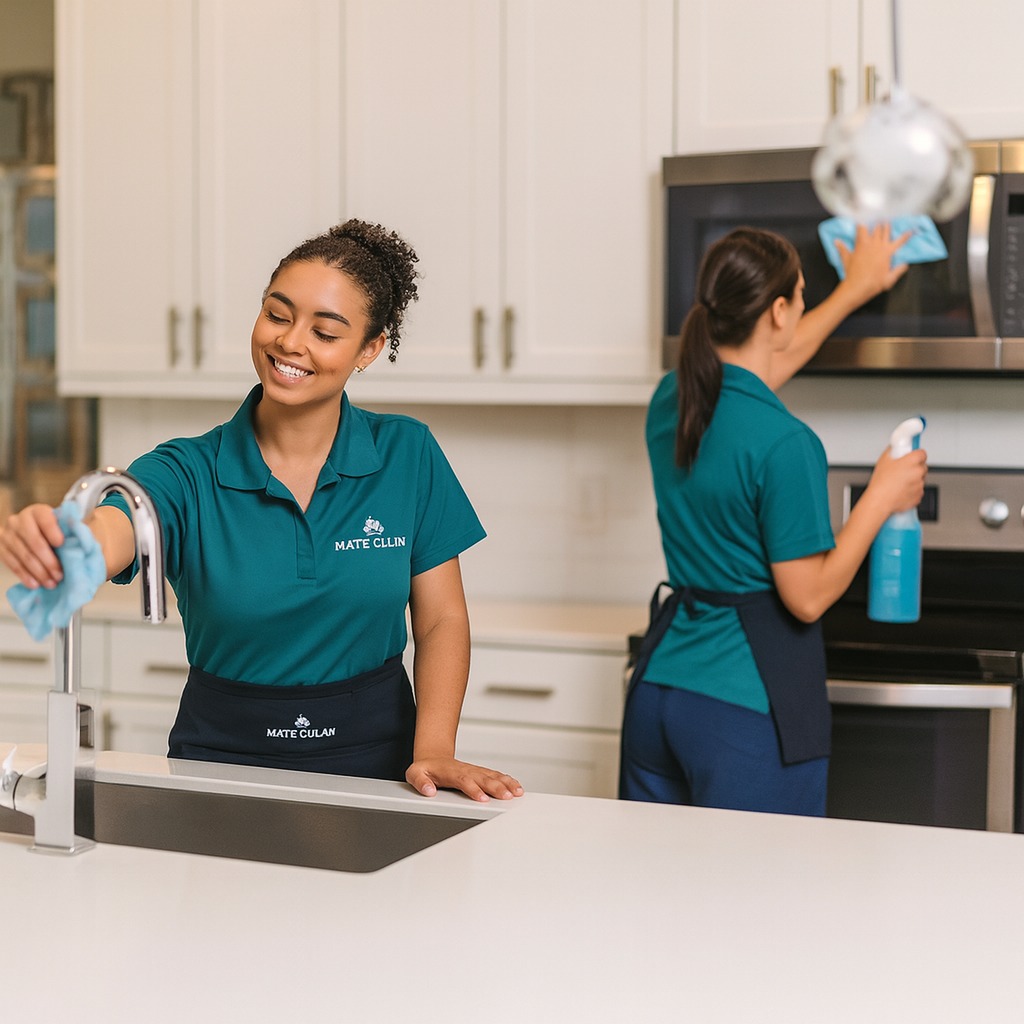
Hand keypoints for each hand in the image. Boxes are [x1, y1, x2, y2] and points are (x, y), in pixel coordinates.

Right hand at [0, 504, 66, 589]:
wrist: (32, 533)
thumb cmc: (54, 532)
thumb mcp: (63, 528)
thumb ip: (72, 533)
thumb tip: (83, 544)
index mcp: (38, 512)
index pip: (45, 520)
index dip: (53, 531)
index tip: (61, 544)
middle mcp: (19, 520)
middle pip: (34, 541)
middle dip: (48, 561)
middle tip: (60, 575)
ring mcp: (8, 534)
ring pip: (23, 555)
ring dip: (38, 572)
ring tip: (51, 583)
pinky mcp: (0, 547)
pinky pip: (11, 563)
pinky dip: (24, 575)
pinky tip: (34, 584)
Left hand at [406, 756, 524, 802]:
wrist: (433, 758)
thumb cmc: (425, 769)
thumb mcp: (414, 774)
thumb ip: (420, 782)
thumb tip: (428, 790)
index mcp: (450, 772)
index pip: (464, 780)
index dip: (473, 789)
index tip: (482, 798)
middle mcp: (466, 770)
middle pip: (483, 778)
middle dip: (496, 787)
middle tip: (507, 796)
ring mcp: (474, 771)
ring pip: (492, 776)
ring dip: (506, 783)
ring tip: (517, 792)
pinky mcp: (480, 773)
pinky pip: (496, 775)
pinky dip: (507, 780)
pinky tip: (517, 787)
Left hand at [835, 222, 911, 305]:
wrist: (858, 287)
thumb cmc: (875, 284)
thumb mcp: (890, 279)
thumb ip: (899, 270)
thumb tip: (905, 265)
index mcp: (888, 252)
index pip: (900, 241)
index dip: (905, 235)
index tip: (910, 231)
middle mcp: (878, 245)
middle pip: (882, 231)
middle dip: (883, 226)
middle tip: (883, 222)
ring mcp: (866, 245)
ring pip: (870, 230)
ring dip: (871, 225)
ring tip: (872, 220)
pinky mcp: (856, 249)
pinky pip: (856, 237)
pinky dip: (856, 230)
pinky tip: (856, 223)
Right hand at [867, 446, 927, 514]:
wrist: (879, 500)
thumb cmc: (881, 483)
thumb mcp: (883, 459)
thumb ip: (893, 450)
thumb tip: (896, 448)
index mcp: (912, 461)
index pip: (922, 453)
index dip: (916, 454)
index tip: (911, 456)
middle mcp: (919, 472)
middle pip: (922, 466)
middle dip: (914, 467)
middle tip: (902, 470)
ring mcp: (920, 485)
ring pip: (920, 479)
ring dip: (913, 479)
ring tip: (899, 482)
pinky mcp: (919, 496)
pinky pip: (917, 490)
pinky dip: (911, 490)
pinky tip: (901, 490)